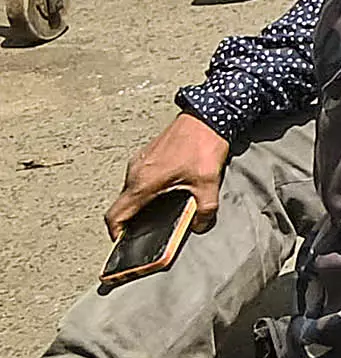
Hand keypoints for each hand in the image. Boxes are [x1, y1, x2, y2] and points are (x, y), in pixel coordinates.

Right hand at [112, 110, 229, 233]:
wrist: (206, 114)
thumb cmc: (202, 146)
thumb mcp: (208, 181)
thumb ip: (205, 209)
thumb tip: (200, 226)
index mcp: (142, 184)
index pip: (115, 216)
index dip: (116, 233)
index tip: (125, 243)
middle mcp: (134, 173)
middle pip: (123, 205)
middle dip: (132, 221)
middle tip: (147, 232)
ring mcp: (139, 161)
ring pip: (131, 191)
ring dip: (140, 204)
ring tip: (159, 213)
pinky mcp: (147, 154)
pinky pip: (139, 178)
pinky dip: (146, 190)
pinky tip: (167, 191)